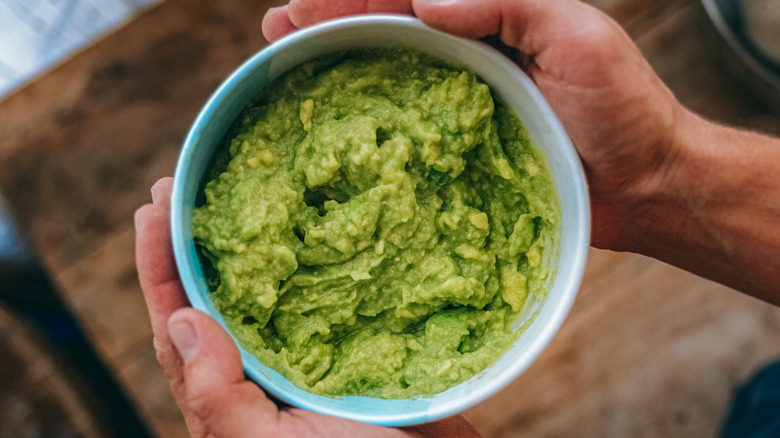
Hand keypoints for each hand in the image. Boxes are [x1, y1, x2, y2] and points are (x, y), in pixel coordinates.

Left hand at [135, 177, 480, 436]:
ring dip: (244, 248)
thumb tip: (185, 321)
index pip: (181, 324)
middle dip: (192, 244)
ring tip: (230, 199)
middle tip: (179, 187)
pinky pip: (325, 298)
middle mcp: (263, 373)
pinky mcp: (353, 348)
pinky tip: (312, 233)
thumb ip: (221, 398)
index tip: (153, 209)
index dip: (160, 265)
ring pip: (265, 296)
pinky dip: (313, 264)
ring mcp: (308, 359)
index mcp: (232, 397)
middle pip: (215, 299)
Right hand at [262, 0, 779, 302]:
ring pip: (387, 79)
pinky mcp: (461, 155)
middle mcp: (467, 60)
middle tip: (275, 31)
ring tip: (284, 64)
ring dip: (336, 69)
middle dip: (328, 25)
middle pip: (385, 32)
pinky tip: (336, 129)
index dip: (351, 0)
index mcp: (489, 24)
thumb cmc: (622, 108)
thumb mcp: (578, 37)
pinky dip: (368, 127)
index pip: (407, 0)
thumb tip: (426, 0)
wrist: (645, 184)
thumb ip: (508, 5)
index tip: (301, 7)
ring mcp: (461, 110)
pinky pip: (406, 135)